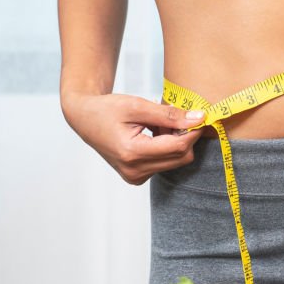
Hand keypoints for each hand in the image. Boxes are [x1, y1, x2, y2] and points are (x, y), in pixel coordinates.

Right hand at [62, 92, 205, 184]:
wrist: (85, 119)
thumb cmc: (107, 109)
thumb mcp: (138, 105)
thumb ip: (169, 114)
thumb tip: (199, 118)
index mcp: (132, 153)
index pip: (178, 147)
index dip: (193, 131)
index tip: (199, 116)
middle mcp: (134, 170)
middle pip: (180, 157)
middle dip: (184, 136)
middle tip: (175, 117)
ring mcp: (135, 177)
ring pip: (175, 161)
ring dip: (175, 142)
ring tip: (158, 124)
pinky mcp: (137, 177)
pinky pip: (165, 164)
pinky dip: (166, 148)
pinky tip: (154, 134)